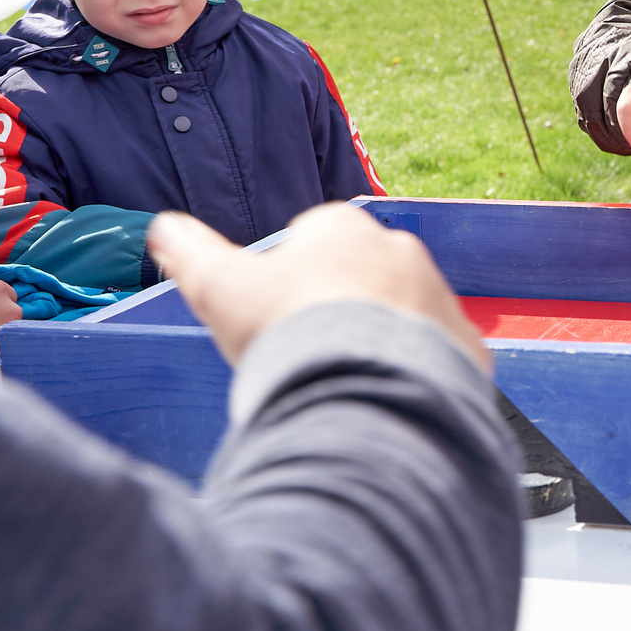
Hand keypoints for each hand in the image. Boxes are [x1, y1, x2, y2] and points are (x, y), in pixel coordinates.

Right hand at [149, 204, 489, 376]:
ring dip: (379, 340)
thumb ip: (189, 254)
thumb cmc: (293, 334)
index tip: (275, 313)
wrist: (368, 393)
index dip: (287, 276)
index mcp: (342, 230)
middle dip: (338, 306)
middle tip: (308, 352)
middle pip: (361, 276)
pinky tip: (386, 400)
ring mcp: (439, 299)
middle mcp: (400, 254)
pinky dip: (417, 376)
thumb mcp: (220, 288)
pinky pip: (441, 359)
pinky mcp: (467, 349)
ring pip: (403, 316)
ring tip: (346, 382)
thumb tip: (163, 229)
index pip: (312, 237)